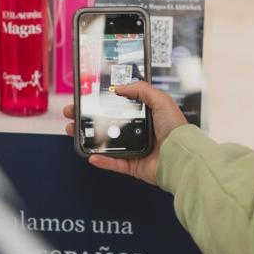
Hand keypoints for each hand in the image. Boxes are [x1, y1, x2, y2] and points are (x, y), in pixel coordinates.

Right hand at [64, 82, 187, 185]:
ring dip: (89, 138)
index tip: (86, 99)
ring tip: (73, 130)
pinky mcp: (133, 166)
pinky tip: (89, 155)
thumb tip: (120, 86)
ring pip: (106, 144)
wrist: (181, 156)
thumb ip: (141, 90)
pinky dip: (102, 160)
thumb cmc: (176, 129)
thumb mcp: (161, 100)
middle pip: (107, 124)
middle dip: (88, 119)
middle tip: (72, 113)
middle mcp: (139, 132)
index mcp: (145, 116)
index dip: (101, 103)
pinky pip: (114, 163)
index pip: (118, 107)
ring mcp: (135, 150)